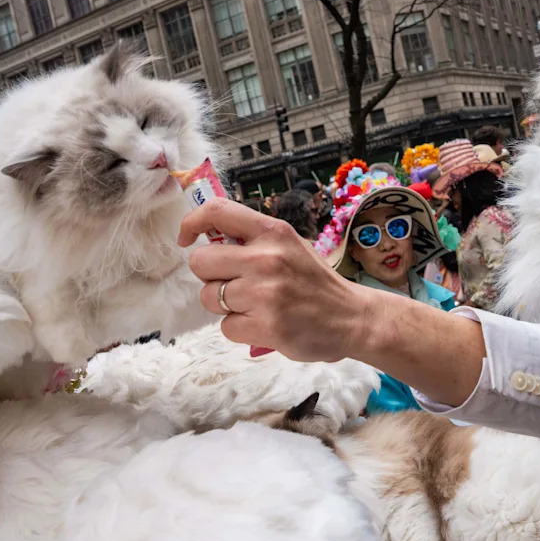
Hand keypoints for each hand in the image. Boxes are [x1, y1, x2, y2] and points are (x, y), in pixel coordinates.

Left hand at [178, 198, 367, 362]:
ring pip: (209, 297)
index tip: (187, 238)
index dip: (192, 222)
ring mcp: (264, 293)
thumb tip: (207, 236)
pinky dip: (240, 328)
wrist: (352, 317)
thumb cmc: (314, 282)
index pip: (218, 212)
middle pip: (201, 262)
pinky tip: (263, 323)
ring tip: (255, 305)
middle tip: (235, 283)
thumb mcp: (290, 245)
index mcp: (273, 232)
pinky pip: (226, 326)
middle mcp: (266, 258)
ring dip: (225, 305)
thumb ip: (253, 240)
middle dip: (211, 276)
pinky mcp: (265, 326)